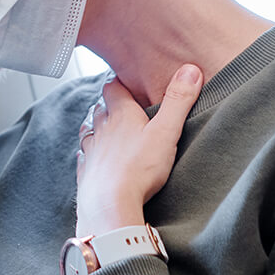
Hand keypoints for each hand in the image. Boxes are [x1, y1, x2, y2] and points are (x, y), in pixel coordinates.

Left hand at [75, 65, 202, 236]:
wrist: (109, 204)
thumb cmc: (139, 168)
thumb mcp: (166, 131)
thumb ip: (179, 101)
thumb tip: (190, 69)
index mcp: (120, 115)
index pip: (113, 88)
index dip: (119, 82)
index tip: (125, 80)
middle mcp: (101, 130)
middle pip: (100, 109)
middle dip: (109, 104)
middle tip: (120, 104)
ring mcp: (90, 152)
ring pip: (90, 131)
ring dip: (97, 127)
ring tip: (106, 128)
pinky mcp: (86, 173)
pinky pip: (84, 158)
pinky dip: (89, 154)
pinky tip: (92, 157)